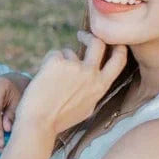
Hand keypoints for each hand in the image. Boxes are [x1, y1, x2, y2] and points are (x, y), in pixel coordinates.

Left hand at [13, 32, 127, 136]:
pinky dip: (47, 64)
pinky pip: (54, 54)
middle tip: (82, 35)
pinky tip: (43, 80)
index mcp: (101, 86)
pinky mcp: (57, 61)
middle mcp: (91, 73)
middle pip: (97, 43)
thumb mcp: (87, 107)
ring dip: (60, 61)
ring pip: (69, 52)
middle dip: (90, 37)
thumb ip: (93, 89)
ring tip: (51, 82)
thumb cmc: (60, 118)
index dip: (118, 48)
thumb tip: (94, 73)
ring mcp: (74, 66)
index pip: (119, 60)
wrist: (39, 123)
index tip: (114, 42)